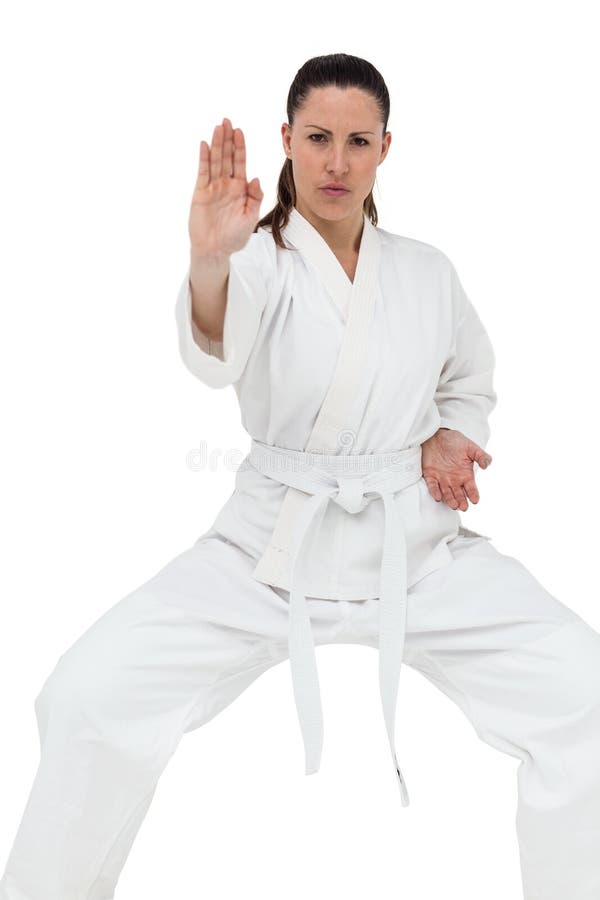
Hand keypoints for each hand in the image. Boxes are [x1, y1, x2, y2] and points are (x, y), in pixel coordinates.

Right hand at [188, 117, 263, 258]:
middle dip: (227, 139)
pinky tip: (204, 145)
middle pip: (227, 157)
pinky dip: (203, 159)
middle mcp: (226, 185)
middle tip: (227, 120)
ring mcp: (213, 187)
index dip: (240, 147)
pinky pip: (202, 173)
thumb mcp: (250, 217)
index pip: (240, 163)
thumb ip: (255, 197)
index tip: (240, 131)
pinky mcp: (200, 193)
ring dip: (216, 144)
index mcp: (240, 189)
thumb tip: (255, 177)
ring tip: (218, 127)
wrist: (216, 250)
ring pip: (215, 161)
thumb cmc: (235, 237)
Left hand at [421, 428, 492, 511]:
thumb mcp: (470, 447)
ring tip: (454, 505)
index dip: (473, 494)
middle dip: (461, 501)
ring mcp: (442, 479)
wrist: (437, 435)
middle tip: (463, 507)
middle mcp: (454, 480)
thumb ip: (481, 456)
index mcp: (465, 475)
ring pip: (446, 493)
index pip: (471, 488)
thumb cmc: (455, 441)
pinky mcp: (430, 476)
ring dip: (449, 500)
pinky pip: (432, 486)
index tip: (475, 501)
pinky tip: (438, 497)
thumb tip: (487, 465)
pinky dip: (435, 491)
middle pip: (459, 494)